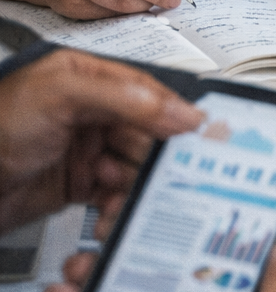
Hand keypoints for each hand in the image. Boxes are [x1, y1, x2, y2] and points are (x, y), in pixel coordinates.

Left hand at [0, 49, 200, 232]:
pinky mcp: (78, 184)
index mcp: (88, 77)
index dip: (173, 114)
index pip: (147, 92)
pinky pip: (115, 195)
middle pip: (146, 133)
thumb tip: (178, 108)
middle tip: (167, 179)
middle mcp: (91, 111)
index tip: (198, 136)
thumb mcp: (61, 96)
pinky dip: (119, 207)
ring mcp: (85, 149)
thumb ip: (123, 96)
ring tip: (127, 200)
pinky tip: (111, 214)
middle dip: (155, 158)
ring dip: (137, 187)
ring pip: (134, 167)